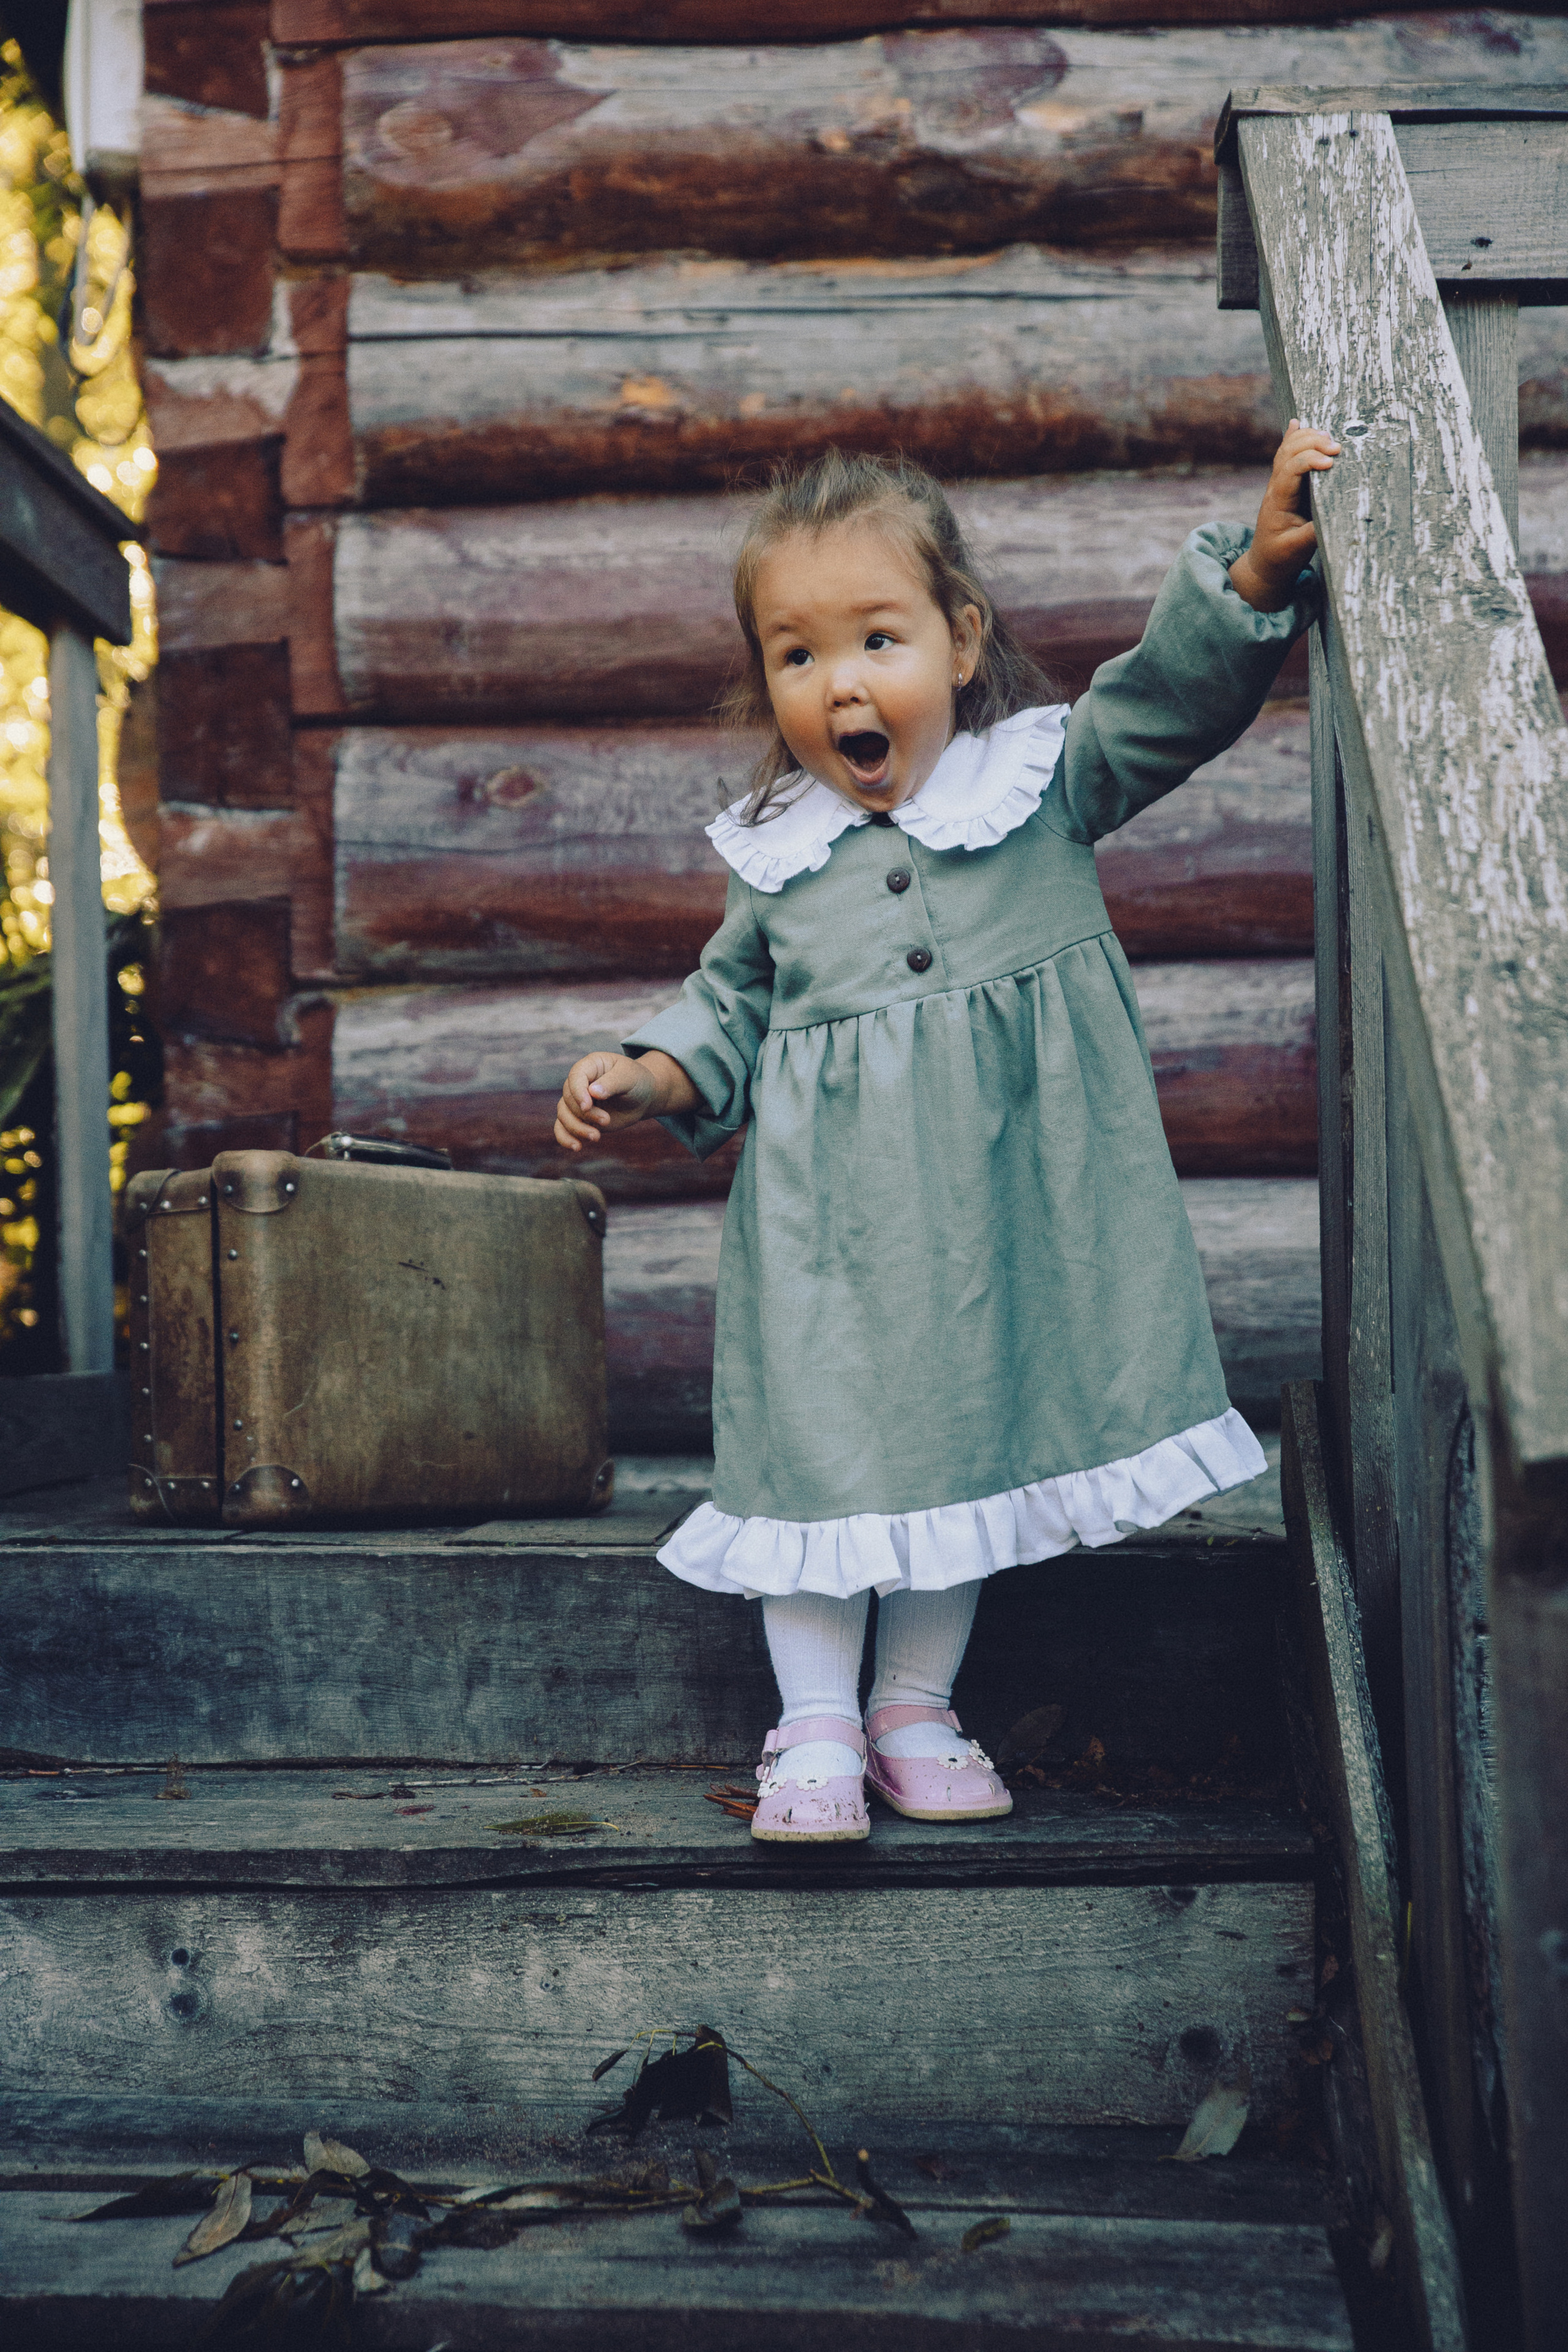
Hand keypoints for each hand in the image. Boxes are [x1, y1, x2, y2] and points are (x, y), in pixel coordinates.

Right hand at [553, 1050, 694, 1152]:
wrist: (643, 1097)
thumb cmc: (637, 1081)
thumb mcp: (630, 1077)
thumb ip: (612, 1083)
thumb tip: (593, 1092)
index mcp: (590, 1066)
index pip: (575, 1077)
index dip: (578, 1092)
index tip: (587, 1107)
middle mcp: (579, 1083)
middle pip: (568, 1099)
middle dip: (585, 1114)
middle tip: (606, 1121)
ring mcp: (577, 1101)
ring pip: (563, 1115)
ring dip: (576, 1128)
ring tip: (596, 1137)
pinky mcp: (579, 1118)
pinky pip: (562, 1128)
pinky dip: (565, 1138)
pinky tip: (577, 1147)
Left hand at [1229, 421, 1338, 612]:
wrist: (1264, 564)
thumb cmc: (1281, 558)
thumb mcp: (1298, 550)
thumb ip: (1313, 532)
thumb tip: (1335, 515)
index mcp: (1278, 502)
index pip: (1290, 470)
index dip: (1309, 460)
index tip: (1331, 463)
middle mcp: (1275, 488)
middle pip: (1288, 452)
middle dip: (1311, 443)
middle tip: (1336, 447)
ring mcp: (1279, 484)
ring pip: (1287, 450)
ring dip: (1306, 438)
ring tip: (1327, 436)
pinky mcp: (1285, 485)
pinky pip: (1287, 455)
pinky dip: (1293, 438)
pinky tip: (1297, 422)